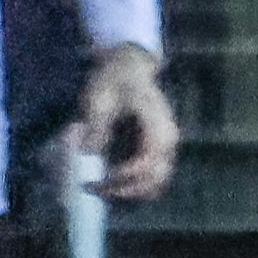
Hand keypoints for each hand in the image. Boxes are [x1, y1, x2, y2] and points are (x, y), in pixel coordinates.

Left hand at [68, 43, 181, 202]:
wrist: (128, 67)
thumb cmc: (115, 79)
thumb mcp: (100, 97)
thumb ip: (97, 126)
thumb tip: (89, 154)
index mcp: (158, 123)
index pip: (149, 159)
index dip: (126, 174)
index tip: (101, 176)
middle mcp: (168, 139)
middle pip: (157, 178)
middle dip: (126, 190)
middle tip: (95, 188)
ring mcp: (165, 146)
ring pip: (156, 182)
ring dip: (129, 191)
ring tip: (100, 188)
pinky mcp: (157, 150)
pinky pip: (151, 176)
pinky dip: (132, 185)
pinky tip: (108, 180)